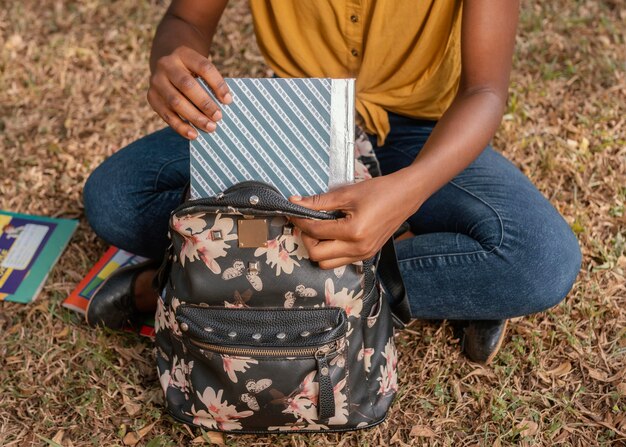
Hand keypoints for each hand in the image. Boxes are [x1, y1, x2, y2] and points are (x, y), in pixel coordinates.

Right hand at [147, 46, 231, 138]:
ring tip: (210, 128)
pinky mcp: (152, 97)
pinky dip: (181, 127)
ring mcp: (156, 81)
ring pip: (175, 101)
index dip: (217, 84)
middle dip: (204, 103)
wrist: (166, 65)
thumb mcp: (199, 68)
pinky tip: (194, 134)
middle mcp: (166, 65)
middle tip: (218, 117)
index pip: (203, 67)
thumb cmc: (192, 71)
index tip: (228, 100)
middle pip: (186, 85)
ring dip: (194, 117)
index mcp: (184, 53)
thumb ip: (210, 82)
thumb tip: (224, 105)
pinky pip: (166, 115)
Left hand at [289, 171, 421, 268]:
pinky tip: (332, 234)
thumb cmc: (379, 191)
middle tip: (306, 222)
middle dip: (307, 239)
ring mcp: (363, 254)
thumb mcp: (346, 193)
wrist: (406, 195)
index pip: (315, 232)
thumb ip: (318, 201)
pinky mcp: (366, 255)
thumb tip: (295, 203)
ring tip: (319, 229)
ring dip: (318, 248)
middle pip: (317, 256)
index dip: (299, 221)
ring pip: (327, 264)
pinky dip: (330, 251)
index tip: (294, 211)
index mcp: (353, 231)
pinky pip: (340, 261)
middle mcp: (358, 248)